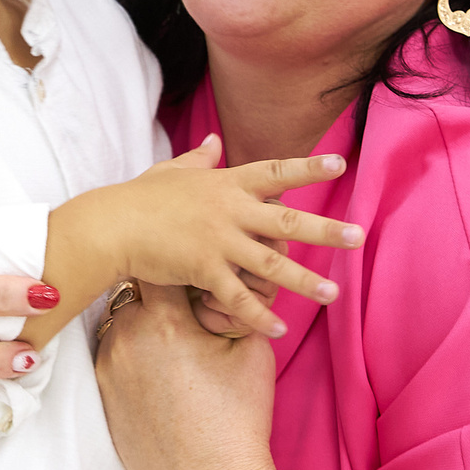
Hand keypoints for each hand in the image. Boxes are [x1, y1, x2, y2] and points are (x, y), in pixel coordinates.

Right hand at [76, 137, 360, 338]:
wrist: (110, 226)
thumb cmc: (139, 197)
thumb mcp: (172, 171)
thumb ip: (200, 159)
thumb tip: (215, 140)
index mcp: (226, 183)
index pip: (275, 172)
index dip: (309, 168)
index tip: (341, 164)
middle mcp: (229, 211)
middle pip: (287, 222)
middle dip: (326, 231)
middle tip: (359, 237)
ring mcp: (217, 242)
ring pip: (270, 264)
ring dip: (304, 280)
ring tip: (333, 294)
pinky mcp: (202, 271)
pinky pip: (237, 298)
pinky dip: (258, 315)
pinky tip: (279, 330)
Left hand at [95, 281, 281, 469]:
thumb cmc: (236, 421)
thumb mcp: (252, 351)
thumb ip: (237, 305)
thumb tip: (227, 285)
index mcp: (163, 320)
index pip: (162, 263)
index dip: (182, 261)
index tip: (195, 266)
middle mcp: (125, 337)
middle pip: (136, 289)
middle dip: (162, 291)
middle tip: (190, 304)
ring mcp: (107, 367)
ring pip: (122, 321)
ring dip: (146, 321)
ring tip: (179, 345)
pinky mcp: (102, 394)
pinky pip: (115, 354)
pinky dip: (136, 352)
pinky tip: (164, 373)